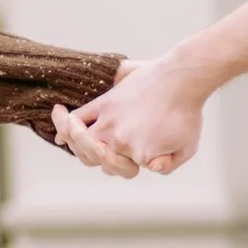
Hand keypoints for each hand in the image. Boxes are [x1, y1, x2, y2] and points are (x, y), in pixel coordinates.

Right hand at [52, 53, 206, 177]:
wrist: (182, 78)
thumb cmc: (187, 112)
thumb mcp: (186, 147)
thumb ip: (167, 165)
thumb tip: (148, 168)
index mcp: (137, 155)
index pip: (121, 170)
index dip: (130, 165)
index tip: (139, 156)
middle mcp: (118, 141)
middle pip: (96, 160)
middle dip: (106, 157)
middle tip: (112, 148)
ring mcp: (108, 122)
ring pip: (80, 142)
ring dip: (76, 142)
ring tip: (73, 135)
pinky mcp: (104, 103)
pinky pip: (78, 115)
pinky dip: (64, 122)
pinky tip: (59, 116)